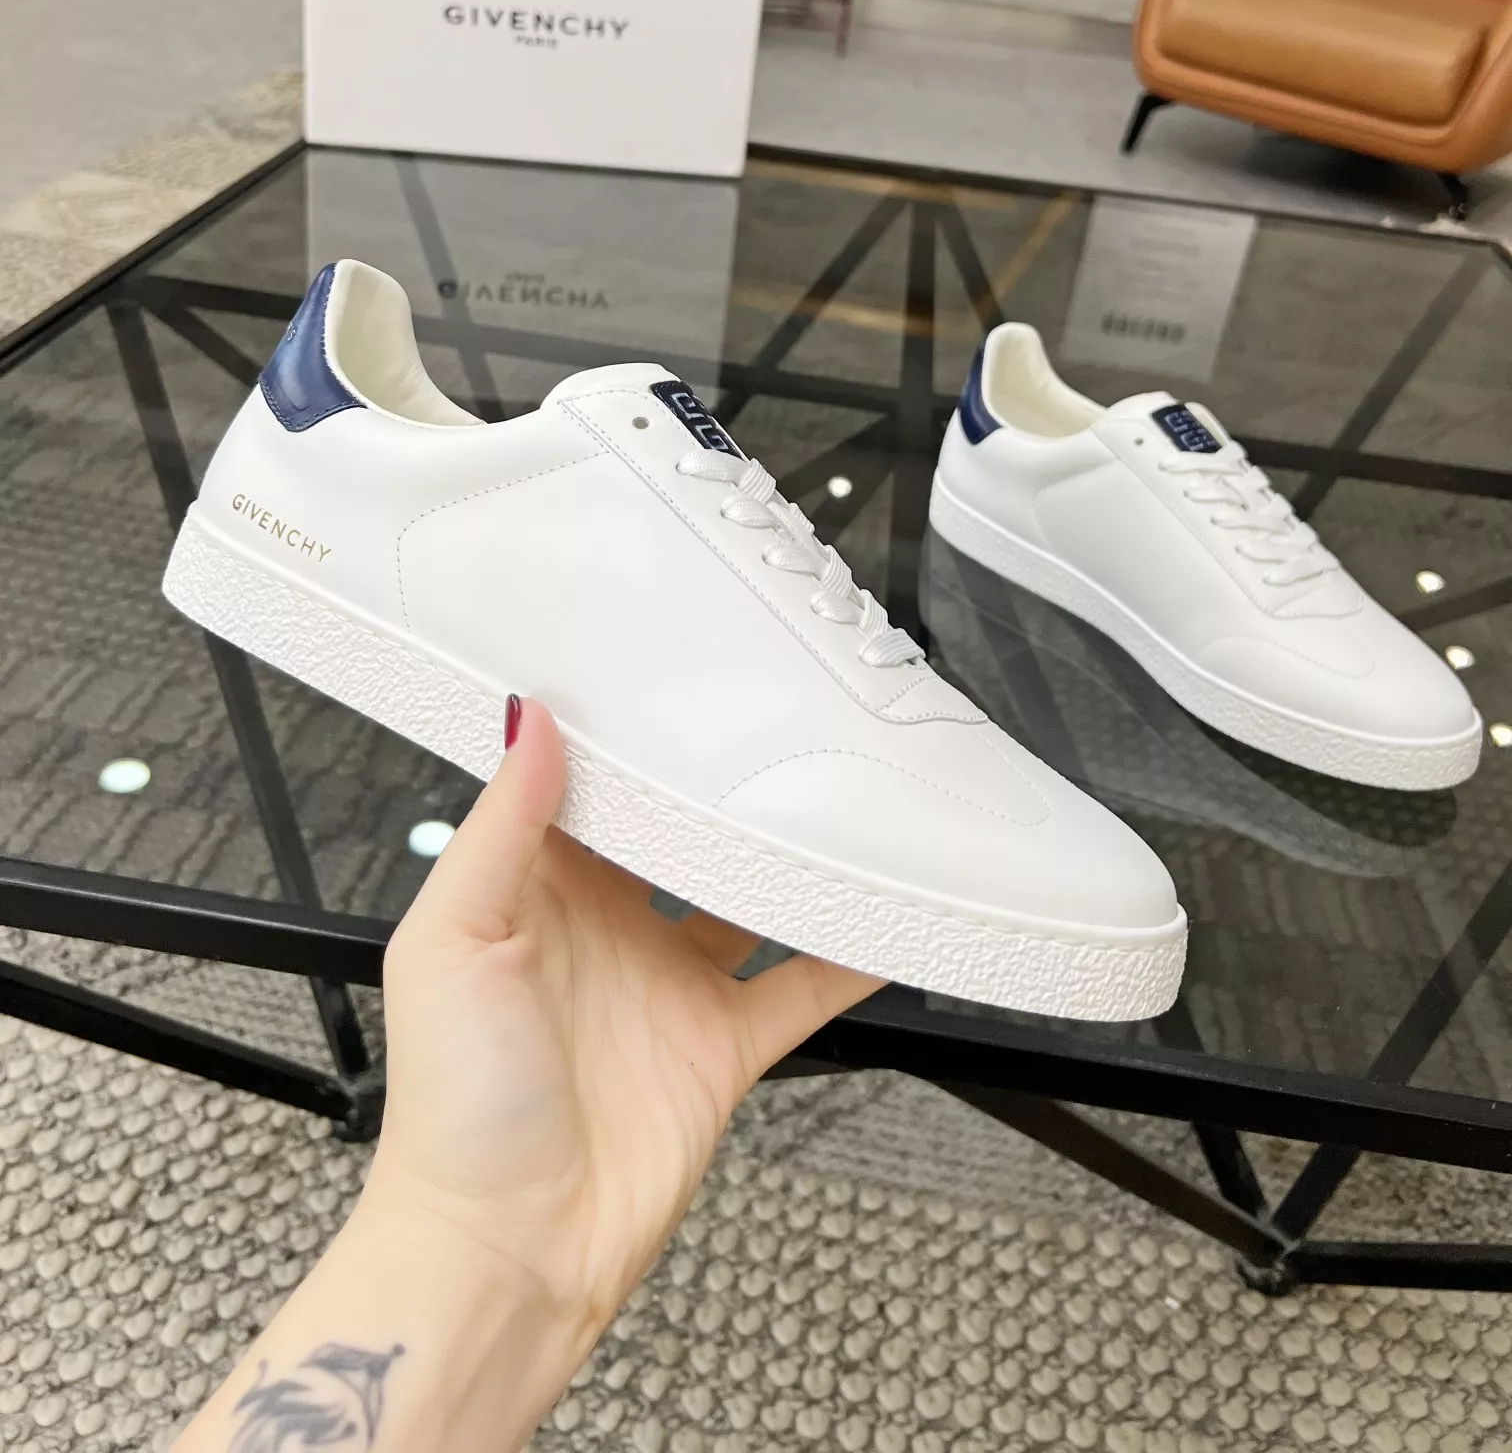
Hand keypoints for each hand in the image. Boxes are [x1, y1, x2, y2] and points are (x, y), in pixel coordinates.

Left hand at [368, 699, 879, 1337]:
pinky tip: (890, 912)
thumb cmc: (452, 1106)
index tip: (669, 671)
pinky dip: (849, 954)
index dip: (623, 734)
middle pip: (678, 834)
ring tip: (847, 793)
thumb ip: (501, 828)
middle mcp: (606, 929)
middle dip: (721, 785)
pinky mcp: (721, 1046)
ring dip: (790, 857)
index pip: (586, 789)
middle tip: (778, 715)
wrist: (505, 1253)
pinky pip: (799, 985)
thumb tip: (531, 720)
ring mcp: (668, 986)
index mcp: (532, 890)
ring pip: (748, 898)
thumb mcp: (452, 940)